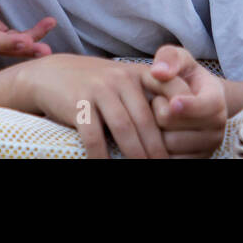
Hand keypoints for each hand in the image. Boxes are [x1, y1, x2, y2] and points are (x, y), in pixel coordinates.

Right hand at [23, 55, 171, 158]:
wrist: (52, 75)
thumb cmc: (95, 85)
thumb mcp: (124, 82)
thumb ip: (147, 98)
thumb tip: (174, 132)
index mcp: (139, 73)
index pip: (171, 91)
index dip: (184, 114)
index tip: (190, 140)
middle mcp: (122, 78)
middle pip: (147, 120)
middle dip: (158, 149)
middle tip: (165, 166)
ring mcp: (99, 89)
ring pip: (124, 129)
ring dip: (135, 155)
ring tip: (143, 170)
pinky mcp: (79, 104)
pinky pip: (94, 136)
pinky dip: (102, 157)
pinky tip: (106, 166)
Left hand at [138, 45, 227, 157]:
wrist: (199, 102)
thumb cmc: (186, 78)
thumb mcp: (181, 60)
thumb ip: (170, 57)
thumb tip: (158, 72)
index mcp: (216, 100)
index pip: (205, 107)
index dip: (188, 105)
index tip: (173, 101)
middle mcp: (216, 128)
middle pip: (171, 122)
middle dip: (156, 108)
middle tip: (158, 100)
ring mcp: (207, 149)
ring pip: (165, 144)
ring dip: (153, 129)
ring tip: (159, 116)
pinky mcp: (195, 162)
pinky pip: (166, 160)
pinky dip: (157, 148)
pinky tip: (160, 134)